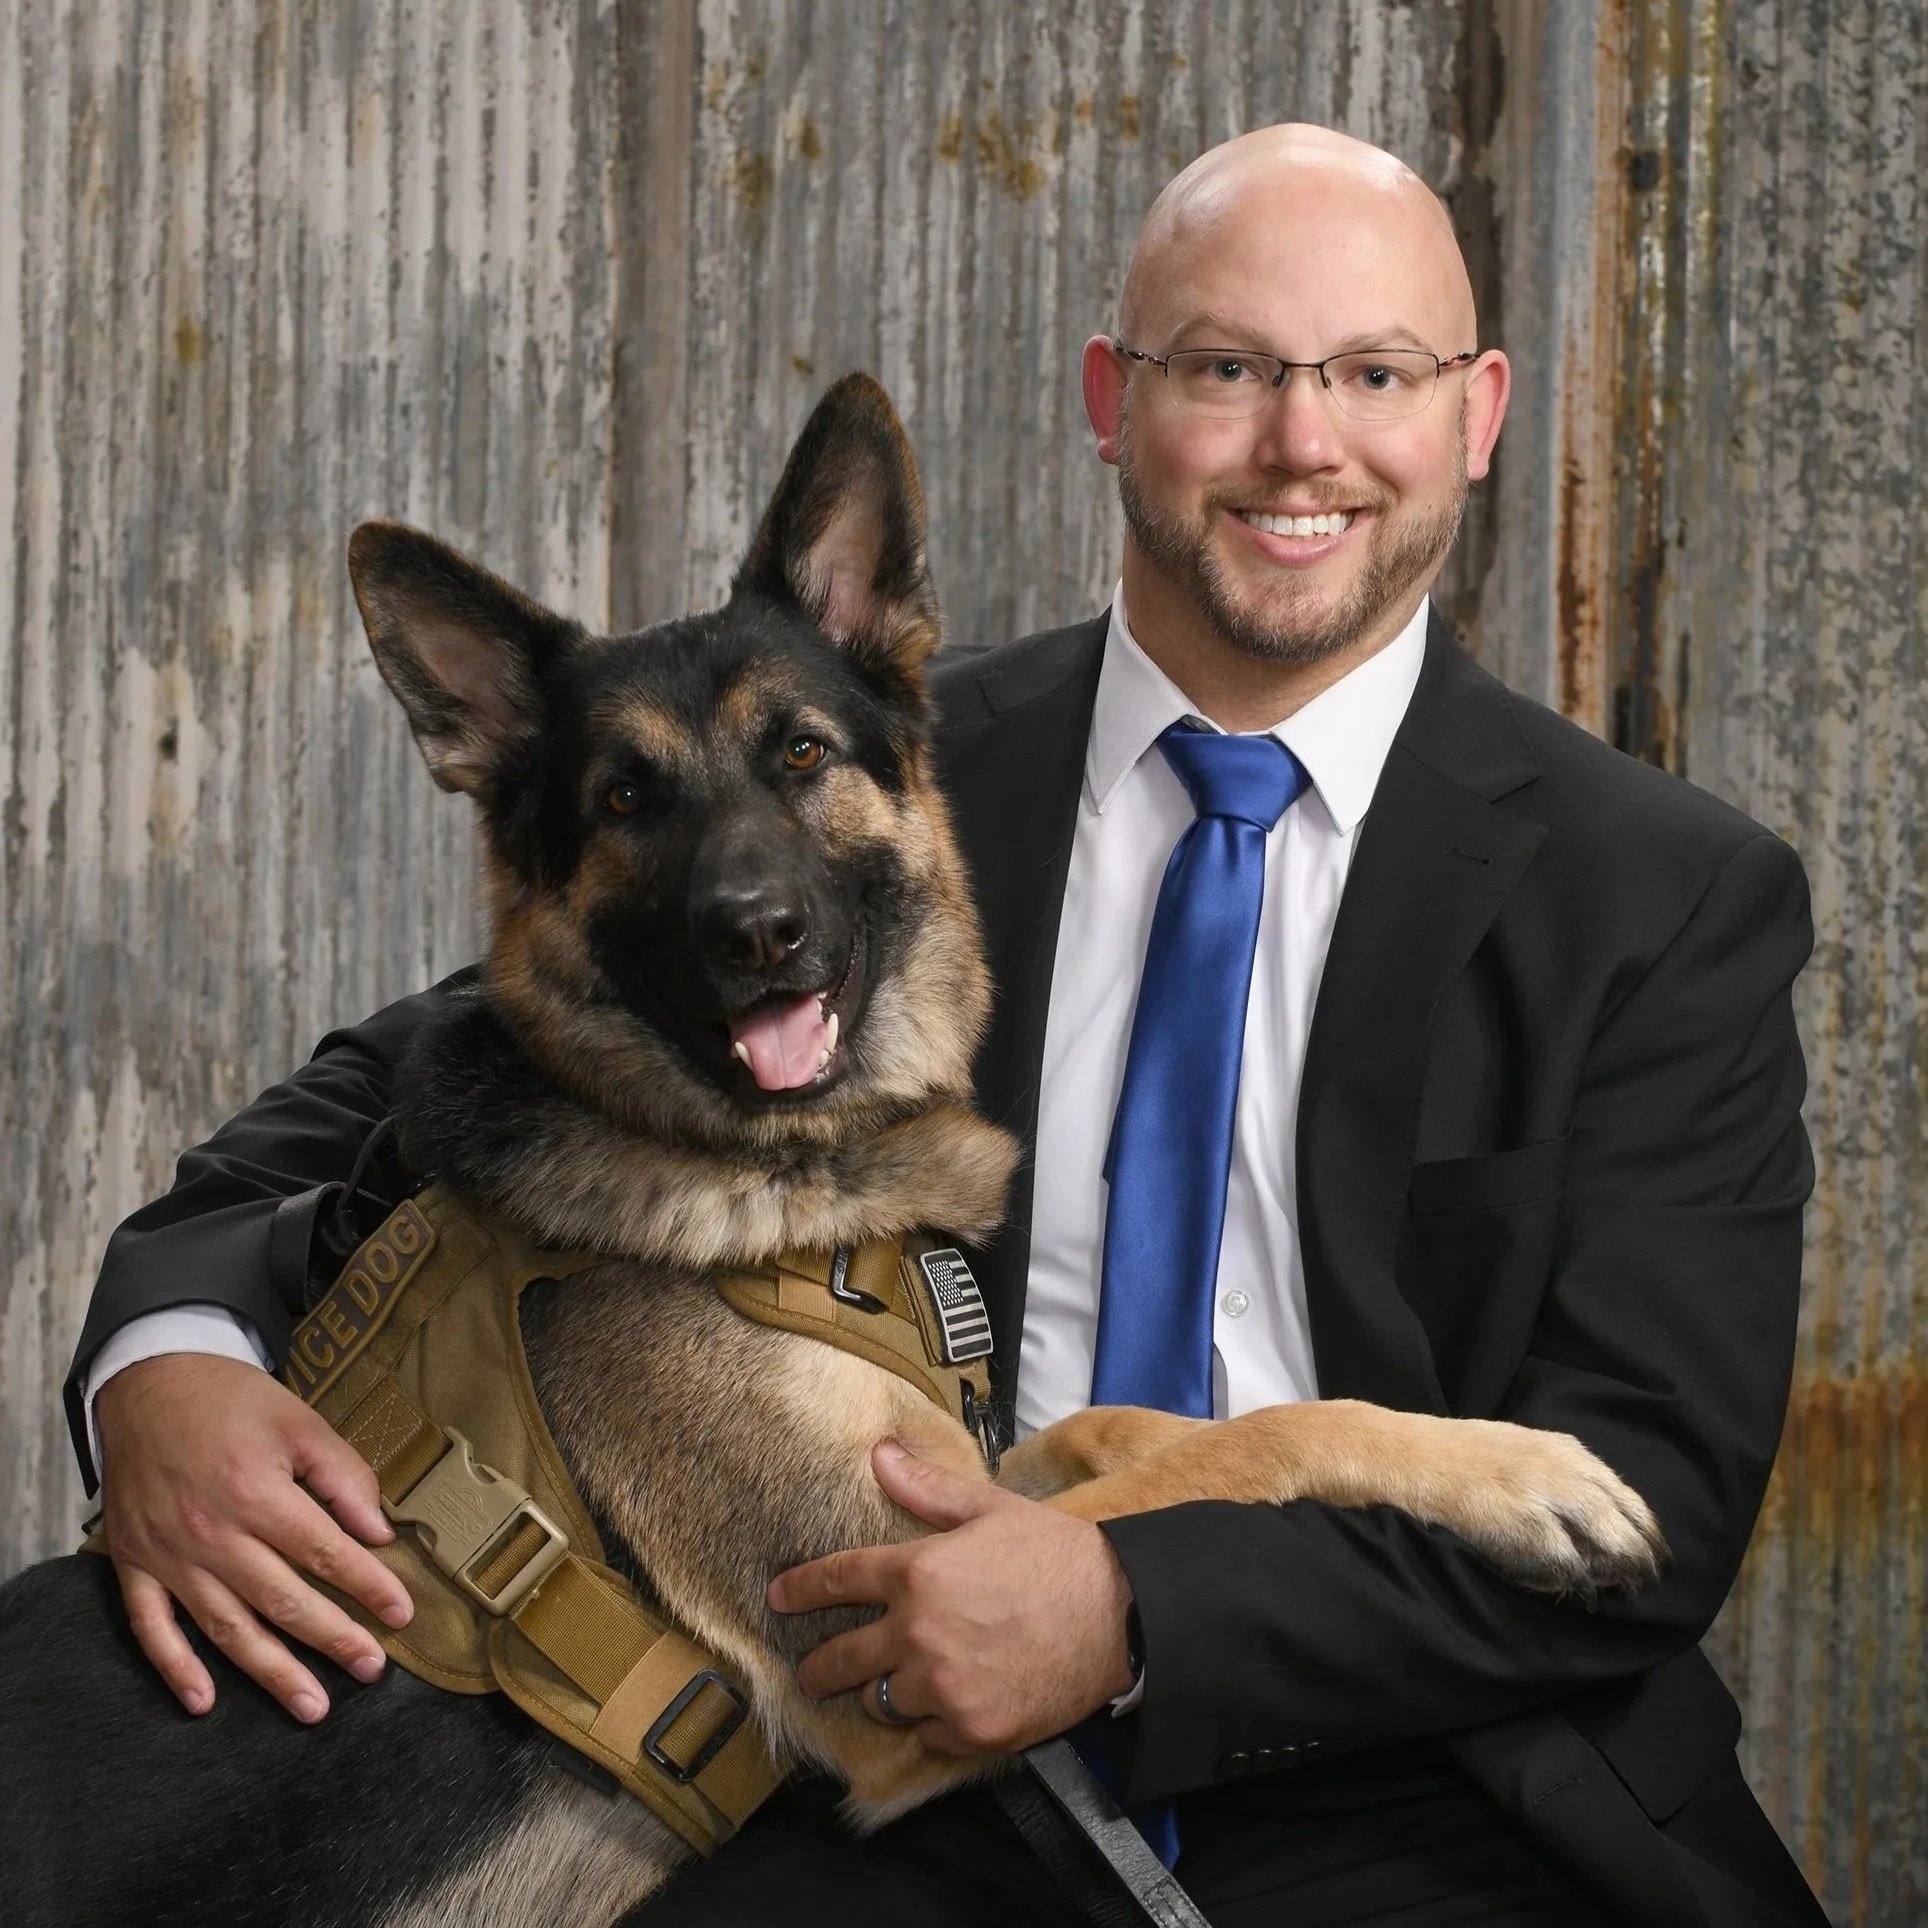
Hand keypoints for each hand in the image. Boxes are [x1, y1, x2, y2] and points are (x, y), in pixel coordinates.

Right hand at [96, 1354, 412, 1722]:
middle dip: (333, 1640)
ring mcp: (167, 1555)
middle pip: (282, 1601)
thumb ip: (344, 1479)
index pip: (324, 1553)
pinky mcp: (134, 1564)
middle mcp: (211, 1533)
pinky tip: (204, 1701)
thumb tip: (379, 1534)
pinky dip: (175, 1668)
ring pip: (226, 1628)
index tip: (402, 1615)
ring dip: (270, 1672)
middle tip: (372, 1670)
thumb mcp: (301, 1423)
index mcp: (256, 1493)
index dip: (367, 1587)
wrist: (148, 1384)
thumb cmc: (233, 1401)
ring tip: (312, 1706)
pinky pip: (152, 1628)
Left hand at [767, 1439, 1135, 1756]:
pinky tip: (948, 1705)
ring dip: (884, 1692)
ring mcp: (941, 1689)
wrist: (1118, 1614)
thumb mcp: (988, 1509)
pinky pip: (924, 1736)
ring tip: (899, 1684)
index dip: (800, 1590)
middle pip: (840, 1660)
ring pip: (880, 1702)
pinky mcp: (970, 1731)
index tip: (778, 1598)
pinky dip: (930, 1724)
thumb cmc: (1054, 1553)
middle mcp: (916, 1635)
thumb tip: (879, 1454)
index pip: (837, 1581)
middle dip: (819, 1667)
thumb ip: (926, 1488)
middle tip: (813, 1672)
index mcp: (916, 1573)